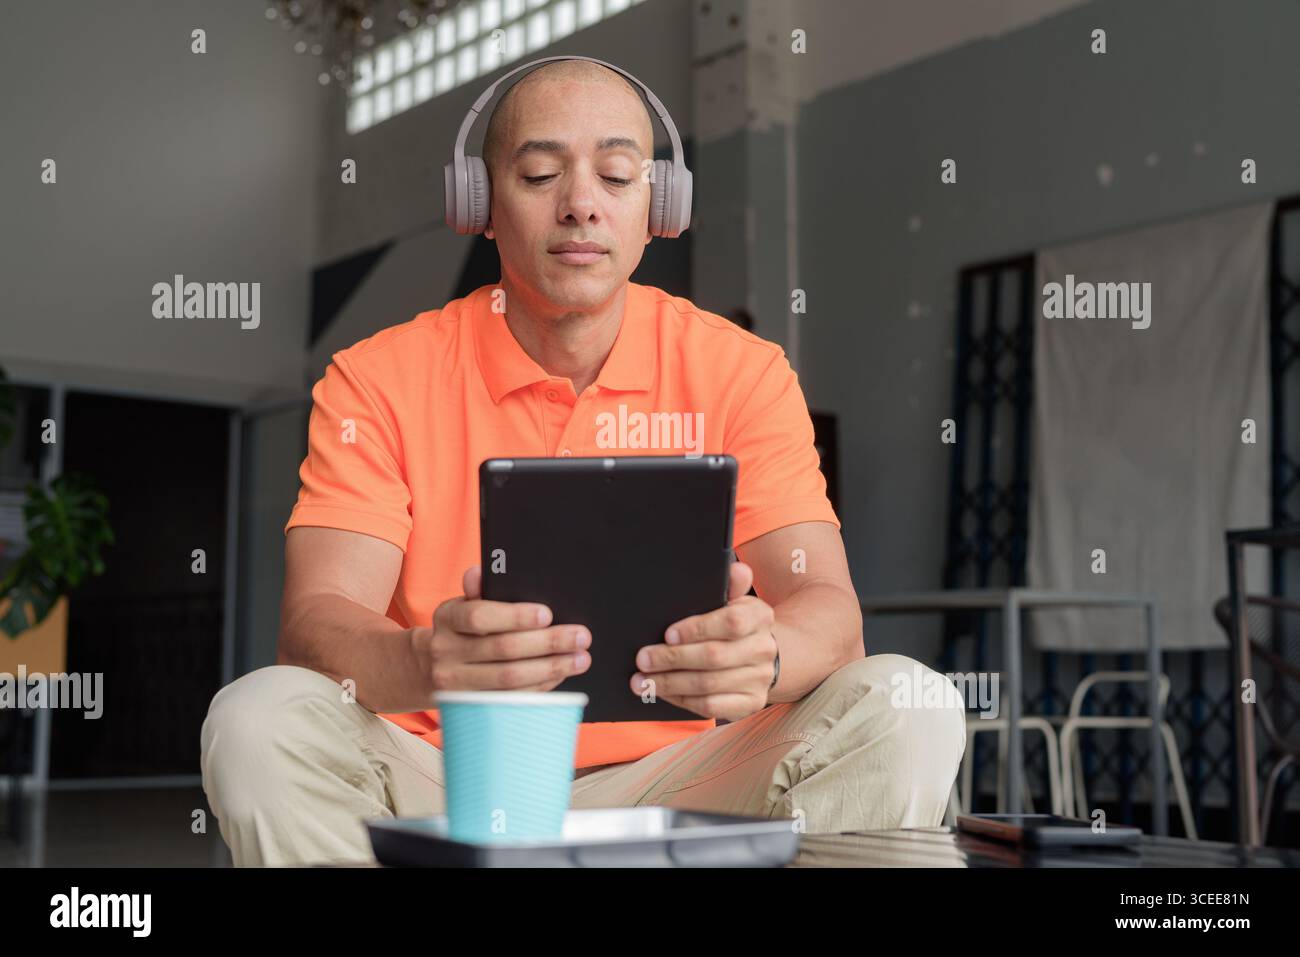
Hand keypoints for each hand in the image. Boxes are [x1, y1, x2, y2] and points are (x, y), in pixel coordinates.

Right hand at [415, 565, 591, 692]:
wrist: (427, 668)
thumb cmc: (459, 629)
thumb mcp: (462, 605)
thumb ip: (477, 590)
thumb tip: (479, 572)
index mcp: (446, 618)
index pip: (478, 616)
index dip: (514, 616)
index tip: (547, 614)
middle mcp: (446, 652)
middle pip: (502, 649)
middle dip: (548, 643)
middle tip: (581, 636)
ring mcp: (455, 683)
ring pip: (510, 679)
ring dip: (551, 668)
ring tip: (581, 658)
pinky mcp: (470, 706)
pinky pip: (511, 698)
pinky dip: (541, 686)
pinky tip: (561, 674)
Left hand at [628, 561, 777, 720]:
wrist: (759, 654)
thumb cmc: (735, 624)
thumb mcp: (734, 601)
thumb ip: (730, 585)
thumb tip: (737, 569)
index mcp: (760, 617)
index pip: (731, 622)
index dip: (697, 629)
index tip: (667, 634)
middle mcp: (763, 649)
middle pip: (714, 657)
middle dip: (672, 658)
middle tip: (643, 659)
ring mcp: (758, 679)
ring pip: (707, 685)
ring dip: (669, 683)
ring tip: (642, 680)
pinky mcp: (750, 702)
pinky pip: (711, 706)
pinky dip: (681, 700)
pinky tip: (663, 693)